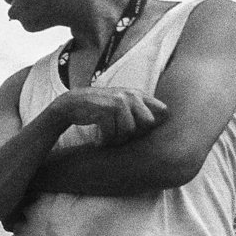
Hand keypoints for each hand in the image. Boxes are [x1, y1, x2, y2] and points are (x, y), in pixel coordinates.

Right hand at [52, 87, 167, 145]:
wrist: (73, 103)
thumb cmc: (99, 109)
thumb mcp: (121, 104)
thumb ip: (139, 109)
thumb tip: (160, 122)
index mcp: (138, 95)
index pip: (162, 111)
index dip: (154, 125)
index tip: (140, 132)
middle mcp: (131, 96)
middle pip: (147, 124)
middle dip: (135, 134)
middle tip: (119, 137)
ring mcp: (119, 102)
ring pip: (128, 131)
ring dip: (115, 139)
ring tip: (106, 138)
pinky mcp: (106, 110)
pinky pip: (111, 134)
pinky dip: (103, 141)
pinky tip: (98, 140)